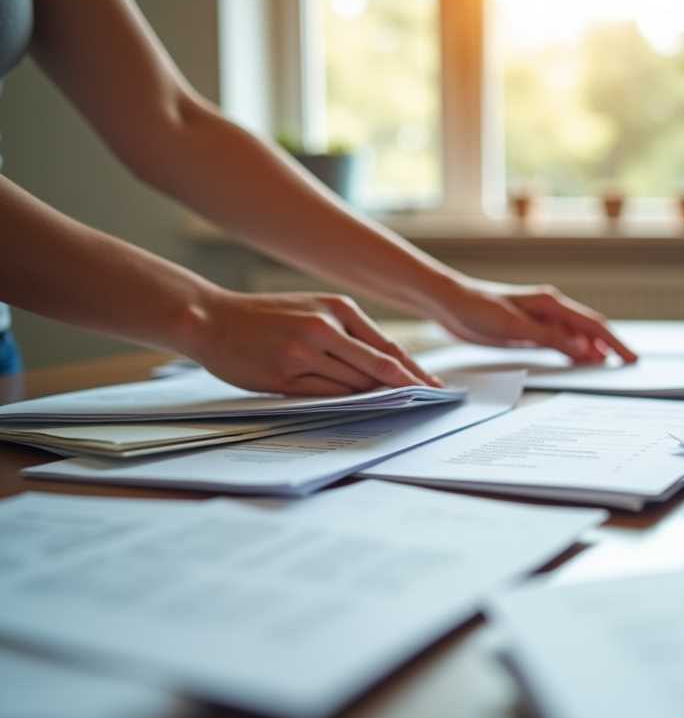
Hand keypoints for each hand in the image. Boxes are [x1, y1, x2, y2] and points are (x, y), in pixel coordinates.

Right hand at [180, 291, 442, 394]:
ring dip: (374, 399)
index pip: (389, 347)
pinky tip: (355, 408)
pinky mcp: (283, 377)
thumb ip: (348, 334)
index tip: (436, 388)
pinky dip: (344, 404)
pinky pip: (325, 396)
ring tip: (394, 409)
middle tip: (431, 404)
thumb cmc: (268, 316)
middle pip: (379, 368)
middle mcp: (324, 329)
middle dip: (407, 389)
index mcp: (337, 308)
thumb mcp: (313, 309)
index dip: (416, 372)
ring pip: (354, 385)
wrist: (212, 319)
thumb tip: (387, 368)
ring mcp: (303, 353)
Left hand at [431, 277, 637, 363]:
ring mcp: (541, 322)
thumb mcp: (513, 326)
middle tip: (631, 364)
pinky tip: (581, 362)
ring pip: (577, 337)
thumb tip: (581, 347)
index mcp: (551, 305)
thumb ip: (548, 337)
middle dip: (612, 346)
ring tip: (612, 367)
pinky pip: (560, 343)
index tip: (632, 357)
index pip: (593, 325)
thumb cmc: (477, 308)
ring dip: (595, 351)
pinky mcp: (530, 332)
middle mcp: (551, 311)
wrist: (450, 303)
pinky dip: (575, 352)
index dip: (615, 342)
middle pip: (590, 330)